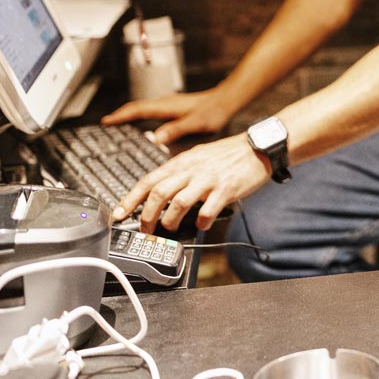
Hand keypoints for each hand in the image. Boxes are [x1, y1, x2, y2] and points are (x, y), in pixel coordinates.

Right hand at [101, 88, 238, 145]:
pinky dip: (143, 117)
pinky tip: (146, 127)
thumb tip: (156, 138)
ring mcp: (170, 105)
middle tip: (107, 124)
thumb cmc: (214, 111)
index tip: (105, 121)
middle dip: (120, 115)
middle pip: (136, 108)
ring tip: (119, 125)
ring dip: (131, 115)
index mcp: (166, 106)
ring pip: (144, 109)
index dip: (120, 116)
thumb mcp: (195, 123)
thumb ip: (176, 130)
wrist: (227, 101)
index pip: (137, 109)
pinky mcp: (175, 108)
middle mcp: (165, 103)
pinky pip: (153, 111)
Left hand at [113, 134, 269, 231]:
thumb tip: (160, 189)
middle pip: (159, 193)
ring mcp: (209, 179)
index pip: (149, 180)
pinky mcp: (226, 189)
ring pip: (179, 203)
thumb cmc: (228, 155)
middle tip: (146, 230)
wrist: (258, 148)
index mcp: (182, 162)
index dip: (131, 199)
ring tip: (171, 228)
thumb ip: (180, 171)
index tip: (119, 214)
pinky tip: (201, 224)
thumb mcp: (198, 156)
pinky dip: (201, 222)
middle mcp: (192, 169)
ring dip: (171, 221)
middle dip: (148, 216)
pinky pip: (208, 211)